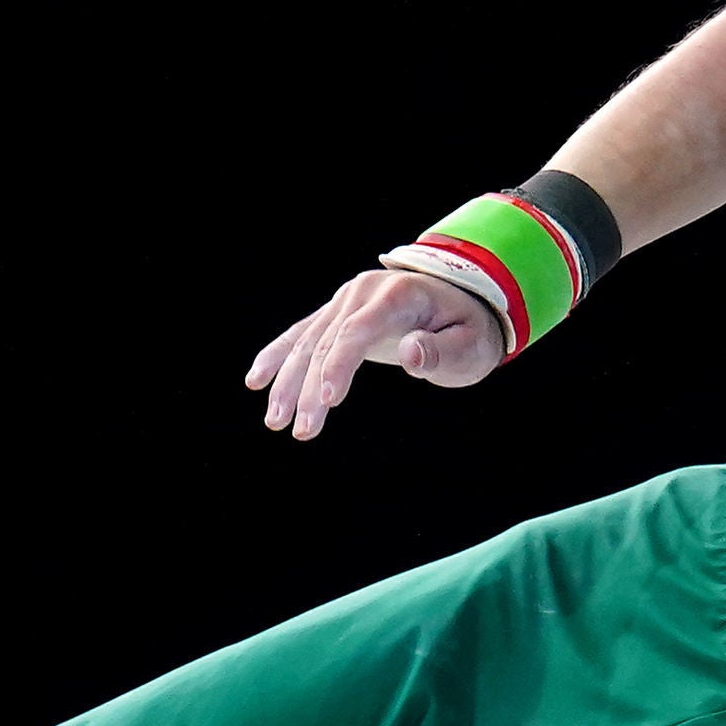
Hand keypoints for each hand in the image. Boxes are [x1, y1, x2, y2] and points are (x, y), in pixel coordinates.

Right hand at [246, 268, 505, 440]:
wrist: (461, 301)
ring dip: (287, 383)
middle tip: (301, 432)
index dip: (340, 366)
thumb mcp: (470, 347)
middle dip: (310, 390)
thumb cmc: (468, 331)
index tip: (328, 402)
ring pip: (307, 343)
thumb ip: (441, 352)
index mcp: (397, 295)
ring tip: (275, 423)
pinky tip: (254, 382)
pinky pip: (300, 336)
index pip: (358, 332)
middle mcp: (363, 293)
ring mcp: (345, 300)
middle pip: (327, 344)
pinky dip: (276, 357)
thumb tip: (411, 353)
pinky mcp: (335, 314)